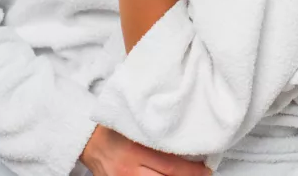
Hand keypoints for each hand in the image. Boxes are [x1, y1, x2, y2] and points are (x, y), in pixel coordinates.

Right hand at [81, 125, 210, 175]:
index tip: (207, 169)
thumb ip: (159, 134)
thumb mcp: (137, 126)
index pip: (172, 167)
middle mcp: (129, 171)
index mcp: (136, 151)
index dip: (194, 171)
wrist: (90, 141)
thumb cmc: (117, 129)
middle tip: (203, 175)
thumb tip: (188, 140)